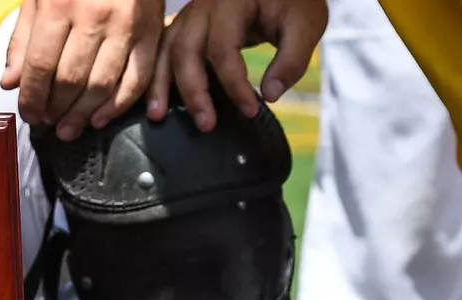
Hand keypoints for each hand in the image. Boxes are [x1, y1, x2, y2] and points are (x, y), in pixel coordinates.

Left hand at [2, 0, 166, 140]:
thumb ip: (23, 39)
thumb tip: (11, 83)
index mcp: (60, 3)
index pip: (41, 66)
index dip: (32, 99)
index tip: (29, 114)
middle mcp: (95, 15)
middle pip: (71, 81)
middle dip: (56, 111)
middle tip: (48, 123)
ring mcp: (127, 25)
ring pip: (102, 86)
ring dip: (83, 115)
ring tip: (69, 128)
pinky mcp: (152, 32)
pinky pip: (136, 80)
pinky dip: (117, 107)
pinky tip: (100, 119)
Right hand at [151, 0, 325, 131]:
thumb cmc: (293, 3)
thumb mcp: (306, 25)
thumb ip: (292, 60)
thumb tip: (270, 95)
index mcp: (232, 1)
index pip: (223, 49)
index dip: (235, 85)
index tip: (250, 111)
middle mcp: (204, 5)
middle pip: (185, 50)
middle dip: (193, 92)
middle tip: (206, 125)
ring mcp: (191, 13)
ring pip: (166, 49)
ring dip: (160, 85)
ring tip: (158, 116)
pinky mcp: (186, 23)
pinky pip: (162, 48)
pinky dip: (156, 74)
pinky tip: (155, 98)